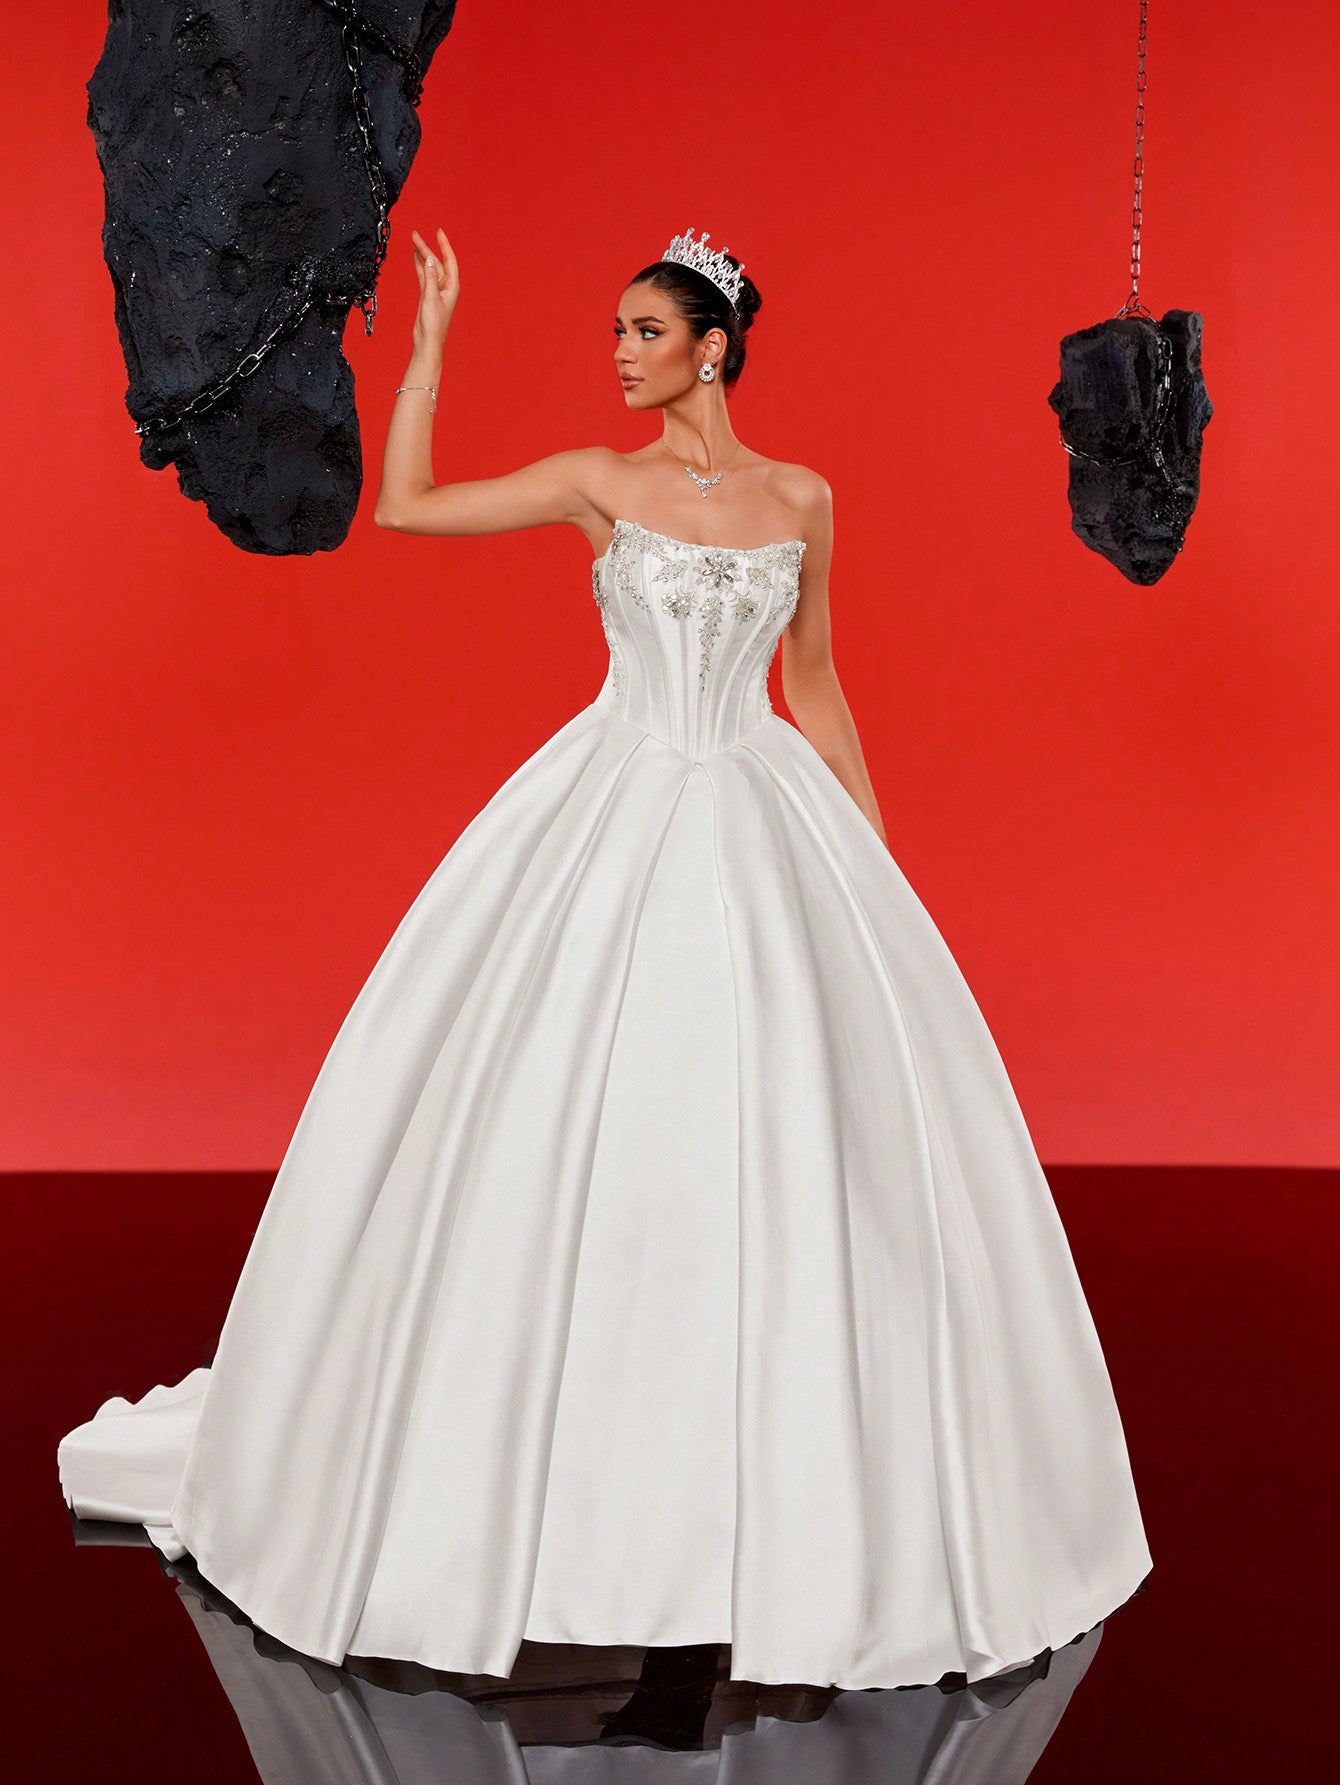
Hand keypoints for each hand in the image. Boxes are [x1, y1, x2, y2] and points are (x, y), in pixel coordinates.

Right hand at [410, 227, 457, 355]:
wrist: (427, 341)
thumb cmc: (434, 324)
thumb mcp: (431, 297)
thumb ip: (430, 277)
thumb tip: (429, 259)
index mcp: (451, 286)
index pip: (449, 260)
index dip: (444, 245)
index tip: (438, 232)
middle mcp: (445, 286)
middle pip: (435, 262)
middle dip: (426, 248)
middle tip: (415, 235)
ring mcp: (436, 290)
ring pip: (428, 267)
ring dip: (421, 255)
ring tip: (413, 241)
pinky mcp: (427, 295)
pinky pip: (423, 275)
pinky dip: (419, 266)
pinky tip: (415, 257)